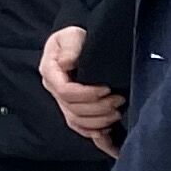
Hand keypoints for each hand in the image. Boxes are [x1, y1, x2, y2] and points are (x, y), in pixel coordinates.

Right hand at [39, 24, 125, 151]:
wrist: (79, 44)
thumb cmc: (76, 38)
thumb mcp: (72, 35)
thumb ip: (71, 47)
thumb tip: (67, 62)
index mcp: (50, 72)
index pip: (64, 91)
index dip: (87, 94)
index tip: (107, 88)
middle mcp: (54, 89)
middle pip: (72, 109)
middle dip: (98, 108)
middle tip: (119, 99)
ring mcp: (62, 102)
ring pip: (76, 121)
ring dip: (99, 121)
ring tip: (117, 111)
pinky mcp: (72, 109)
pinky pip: (79, 128)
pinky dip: (93, 134)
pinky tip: (107, 134)